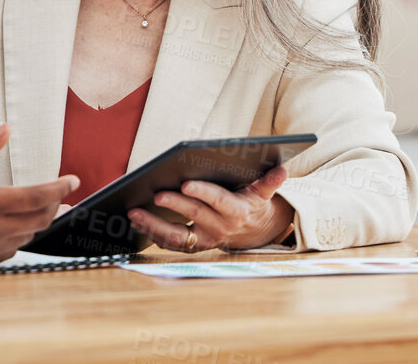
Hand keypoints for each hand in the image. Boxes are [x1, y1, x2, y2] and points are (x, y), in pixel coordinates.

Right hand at [0, 124, 77, 266]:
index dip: (59, 188)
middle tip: (63, 191)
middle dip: (54, 204)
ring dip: (39, 220)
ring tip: (47, 205)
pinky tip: (17, 225)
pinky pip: (10, 250)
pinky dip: (21, 236)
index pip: (36, 197)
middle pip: (38, 219)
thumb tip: (5, 128)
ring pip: (26, 236)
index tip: (74, 180)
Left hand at [130, 165, 293, 252]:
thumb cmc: (253, 203)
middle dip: (174, 205)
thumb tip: (282, 170)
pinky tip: (137, 222)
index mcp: (237, 211)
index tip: (186, 183)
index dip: (202, 193)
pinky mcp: (193, 246)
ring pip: (177, 236)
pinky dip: (152, 233)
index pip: (218, 200)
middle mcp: (220, 228)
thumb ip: (269, 182)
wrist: (253, 232)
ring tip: (134, 213)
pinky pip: (171, 243)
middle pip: (194, 216)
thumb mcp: (263, 193)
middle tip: (156, 194)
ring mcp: (205, 239)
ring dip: (154, 225)